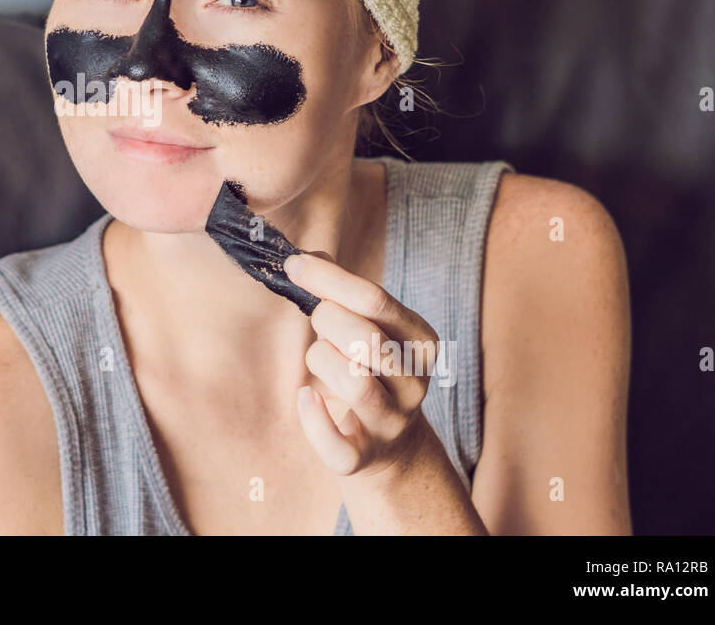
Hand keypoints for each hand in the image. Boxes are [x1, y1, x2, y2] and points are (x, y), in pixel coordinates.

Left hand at [284, 251, 439, 479]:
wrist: (390, 445)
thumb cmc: (370, 368)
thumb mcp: (369, 326)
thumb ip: (341, 290)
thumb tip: (307, 257)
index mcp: (420, 342)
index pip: (375, 300)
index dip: (328, 279)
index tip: (295, 265)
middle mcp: (414, 383)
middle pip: (365, 339)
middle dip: (326, 320)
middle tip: (319, 322)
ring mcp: (391, 423)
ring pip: (353, 383)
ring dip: (321, 361)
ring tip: (321, 359)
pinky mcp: (362, 458)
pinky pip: (334, 441)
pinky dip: (313, 418)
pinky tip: (305, 397)